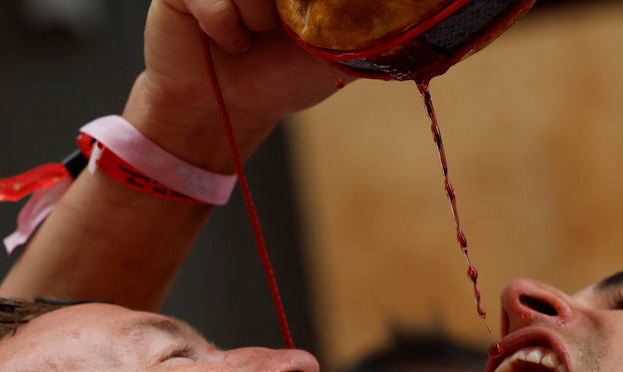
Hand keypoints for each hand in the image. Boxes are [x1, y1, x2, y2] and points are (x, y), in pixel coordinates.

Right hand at [124, 0, 345, 169]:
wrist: (225, 109)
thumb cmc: (279, 80)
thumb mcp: (336, 53)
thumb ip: (364, 26)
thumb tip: (398, 13)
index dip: (311, 1)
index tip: (298, 27)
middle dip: (286, 3)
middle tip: (282, 25)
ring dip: (258, 12)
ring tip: (256, 35)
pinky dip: (225, 23)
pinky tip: (229, 41)